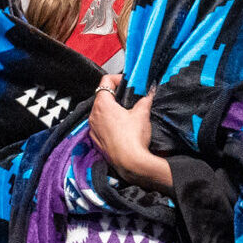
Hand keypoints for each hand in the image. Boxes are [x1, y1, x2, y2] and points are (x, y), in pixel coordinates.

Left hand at [88, 76, 172, 190]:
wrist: (129, 163)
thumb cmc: (133, 138)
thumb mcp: (142, 113)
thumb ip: (145, 98)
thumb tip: (150, 91)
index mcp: (102, 105)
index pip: (105, 81)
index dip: (118, 79)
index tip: (128, 83)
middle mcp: (93, 116)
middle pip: (102, 97)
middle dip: (116, 95)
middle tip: (130, 97)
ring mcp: (93, 129)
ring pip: (101, 112)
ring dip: (112, 109)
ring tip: (127, 113)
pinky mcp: (96, 140)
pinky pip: (100, 125)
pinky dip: (109, 122)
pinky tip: (122, 127)